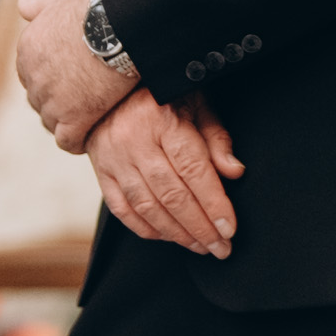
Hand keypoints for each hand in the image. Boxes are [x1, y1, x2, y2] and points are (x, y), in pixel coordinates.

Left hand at [16, 0, 136, 149]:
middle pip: (40, 99)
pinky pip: (68, 140)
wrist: (121, 22)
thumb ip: (43, 7)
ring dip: (67, 123)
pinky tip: (89, 139)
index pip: (33, 74)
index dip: (53, 80)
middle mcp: (32, 75)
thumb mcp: (64, 0)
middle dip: (58, 102)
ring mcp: (51, 99)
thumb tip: (22, 5)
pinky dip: (77, 142)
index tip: (72, 82)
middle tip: (82, 103)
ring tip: (87, 123)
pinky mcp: (73, 118)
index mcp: (28, 47)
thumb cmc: (100, 5)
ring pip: (52, 121)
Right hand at [87, 94, 244, 259]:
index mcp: (163, 120)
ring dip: (176, 233)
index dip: (213, 203)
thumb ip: (216, 138)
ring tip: (200, 247)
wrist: (108, 87)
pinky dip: (147, 228)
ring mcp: (113, 158)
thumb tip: (235, 172)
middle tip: (220, 248)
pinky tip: (169, 237)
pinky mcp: (100, 172)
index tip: (230, 228)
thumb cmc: (162, 95)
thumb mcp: (196, 103)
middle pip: (171, 194)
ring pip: (147, 206)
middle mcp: (134, 141)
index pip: (193, 169)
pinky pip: (123, 209)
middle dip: (199, 227)